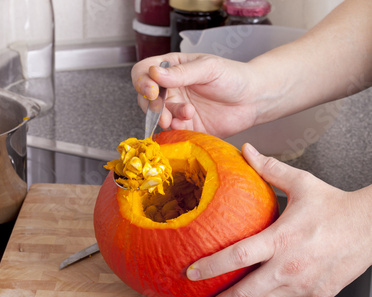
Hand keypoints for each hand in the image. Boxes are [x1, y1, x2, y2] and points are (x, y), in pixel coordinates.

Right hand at [131, 53, 260, 137]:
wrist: (253, 99)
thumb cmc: (233, 77)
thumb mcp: (208, 68)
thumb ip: (181, 73)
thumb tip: (154, 74)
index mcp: (172, 68)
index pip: (143, 71)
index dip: (142, 81)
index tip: (152, 91)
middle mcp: (170, 88)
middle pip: (145, 97)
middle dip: (152, 106)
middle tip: (164, 112)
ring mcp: (176, 107)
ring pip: (157, 115)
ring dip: (166, 117)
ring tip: (187, 114)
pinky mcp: (185, 126)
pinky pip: (171, 130)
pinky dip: (175, 128)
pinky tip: (188, 122)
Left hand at [186, 143, 371, 296]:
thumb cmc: (336, 207)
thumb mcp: (302, 182)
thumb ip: (269, 168)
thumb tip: (247, 151)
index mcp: (282, 238)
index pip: (237, 256)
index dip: (210, 266)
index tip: (191, 272)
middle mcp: (290, 266)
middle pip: (246, 293)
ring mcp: (304, 285)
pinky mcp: (315, 295)